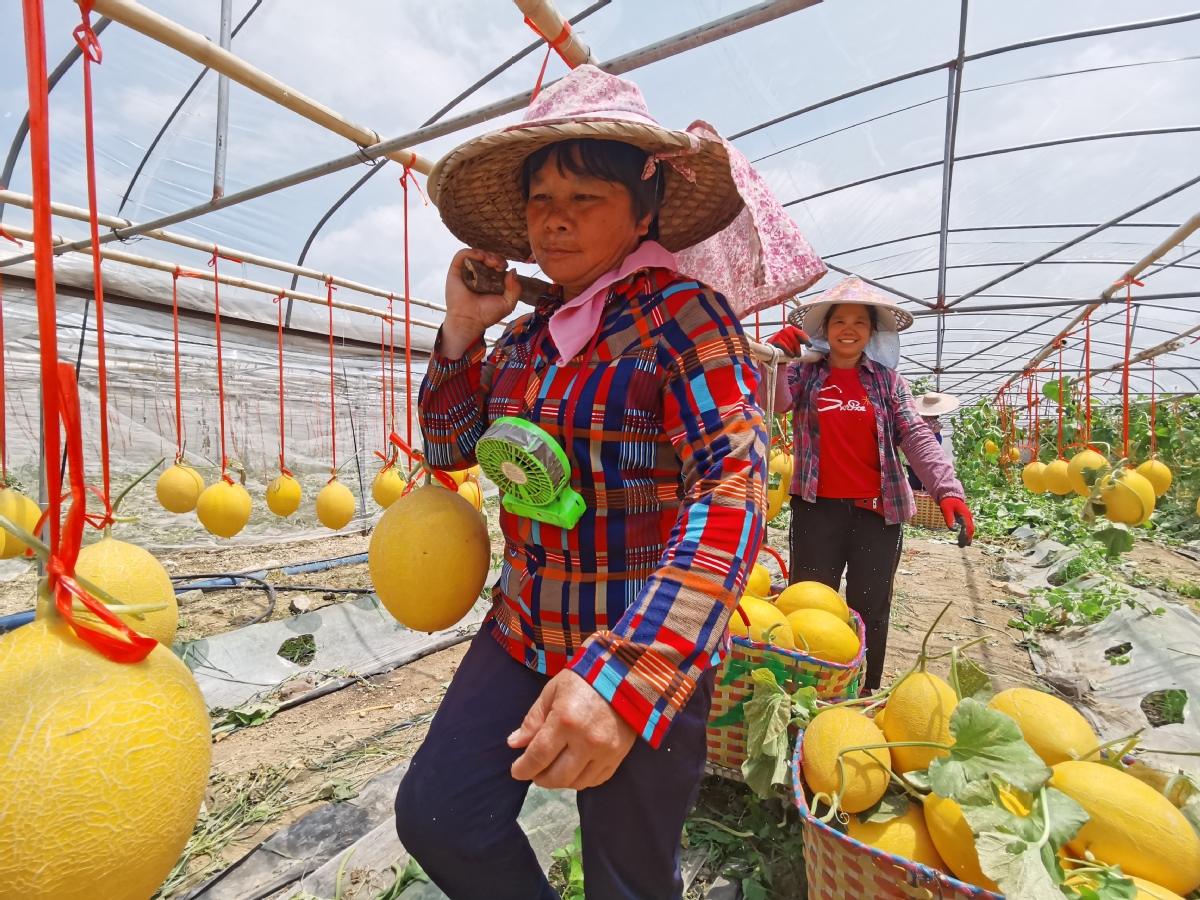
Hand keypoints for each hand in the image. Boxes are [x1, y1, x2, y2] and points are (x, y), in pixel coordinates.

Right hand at [442, 248, 520, 358]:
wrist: (470, 321)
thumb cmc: (487, 314)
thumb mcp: (508, 303)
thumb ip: (515, 288)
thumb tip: (512, 271)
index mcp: (490, 279)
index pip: (496, 263)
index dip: (501, 262)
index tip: (503, 268)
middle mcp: (478, 273)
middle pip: (487, 256)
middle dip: (495, 257)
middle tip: (497, 265)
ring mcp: (466, 271)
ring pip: (475, 253)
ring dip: (485, 254)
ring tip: (490, 262)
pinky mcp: (455, 271)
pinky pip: (461, 255)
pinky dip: (471, 252)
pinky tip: (480, 257)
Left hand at [508, 669, 636, 789]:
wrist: (623, 676)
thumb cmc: (583, 680)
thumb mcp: (551, 692)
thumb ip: (533, 720)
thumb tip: (514, 744)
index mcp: (565, 721)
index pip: (539, 756)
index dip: (523, 769)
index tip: (517, 771)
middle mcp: (586, 741)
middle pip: (557, 777)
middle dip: (540, 778)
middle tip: (534, 771)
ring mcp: (605, 751)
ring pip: (577, 783)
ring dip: (560, 781)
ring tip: (553, 769)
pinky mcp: (619, 756)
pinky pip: (596, 780)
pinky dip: (581, 779)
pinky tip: (574, 769)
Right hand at [765, 325, 810, 356]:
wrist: (770, 347)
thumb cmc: (784, 344)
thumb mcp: (792, 341)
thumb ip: (799, 341)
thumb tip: (810, 344)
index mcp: (791, 329)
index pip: (801, 334)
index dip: (806, 339)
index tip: (810, 345)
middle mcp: (786, 330)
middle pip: (796, 341)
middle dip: (798, 349)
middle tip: (798, 354)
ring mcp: (780, 334)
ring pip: (790, 344)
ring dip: (793, 351)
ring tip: (793, 356)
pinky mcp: (775, 340)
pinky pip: (784, 346)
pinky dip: (788, 351)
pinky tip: (791, 355)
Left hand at [941, 497, 974, 542]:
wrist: (951, 495)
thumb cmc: (948, 502)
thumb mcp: (947, 509)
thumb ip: (949, 518)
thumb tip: (953, 530)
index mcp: (965, 515)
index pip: (968, 528)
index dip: (965, 536)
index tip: (961, 542)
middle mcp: (968, 517)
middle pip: (971, 530)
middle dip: (967, 538)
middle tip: (961, 546)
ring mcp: (968, 517)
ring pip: (971, 529)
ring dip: (968, 536)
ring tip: (963, 544)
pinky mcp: (966, 518)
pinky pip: (968, 527)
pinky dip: (967, 533)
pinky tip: (963, 538)